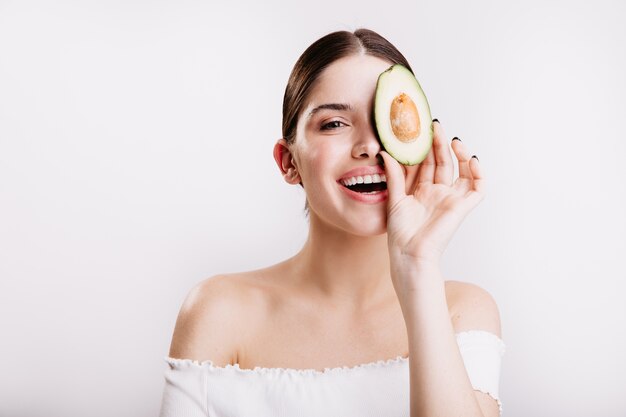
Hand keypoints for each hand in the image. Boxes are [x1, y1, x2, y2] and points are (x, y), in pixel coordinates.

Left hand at [380, 121, 484, 281]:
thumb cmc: (400, 233)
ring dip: (459, 154)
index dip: (425, 147)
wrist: (408, 253)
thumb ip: (393, 175)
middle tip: (435, 126)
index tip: (421, 130)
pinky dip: (478, 174)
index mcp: (422, 191)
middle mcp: (438, 193)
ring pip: (462, 171)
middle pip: (443, 163)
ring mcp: (451, 199)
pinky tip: (470, 158)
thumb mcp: (394, 198)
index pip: (426, 163)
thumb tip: (387, 152)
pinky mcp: (462, 207)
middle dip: (440, 144)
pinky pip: (478, 188)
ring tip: (452, 139)